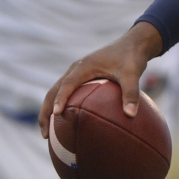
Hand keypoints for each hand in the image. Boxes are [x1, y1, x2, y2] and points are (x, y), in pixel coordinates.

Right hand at [39, 22, 163, 137]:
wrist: (133, 43)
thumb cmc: (132, 57)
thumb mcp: (133, 73)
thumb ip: (131, 92)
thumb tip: (131, 115)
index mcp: (84, 66)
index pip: (68, 83)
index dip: (61, 98)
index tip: (57, 114)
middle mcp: (76, 69)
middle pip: (53, 91)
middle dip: (46, 112)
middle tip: (45, 135)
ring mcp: (76, 73)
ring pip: (56, 92)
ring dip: (49, 111)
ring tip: (48, 135)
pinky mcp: (81, 78)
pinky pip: (66, 93)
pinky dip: (61, 107)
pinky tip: (66, 124)